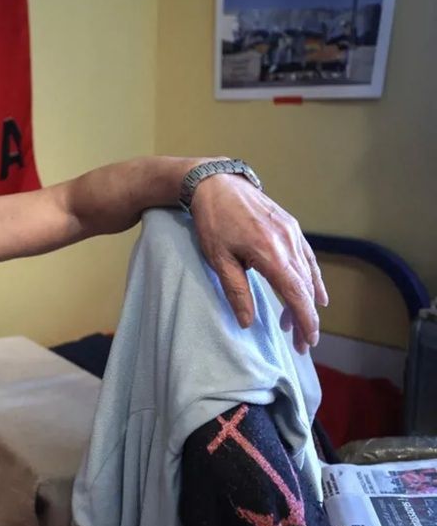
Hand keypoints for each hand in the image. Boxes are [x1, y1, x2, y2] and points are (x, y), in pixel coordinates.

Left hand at [190, 173, 327, 353]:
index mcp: (271, 253)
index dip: (305, 320)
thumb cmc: (212, 221)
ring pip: (309, 272)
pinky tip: (312, 290)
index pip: (296, 295)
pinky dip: (311, 276)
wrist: (215, 183)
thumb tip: (247, 322)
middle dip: (307, 317)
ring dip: (307, 299)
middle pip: (306, 287)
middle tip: (302, 343)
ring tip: (300, 323)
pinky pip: (307, 256)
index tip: (307, 342)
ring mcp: (292, 232)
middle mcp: (288, 242)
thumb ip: (236, 291)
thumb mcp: (218, 259)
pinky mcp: (290, 225)